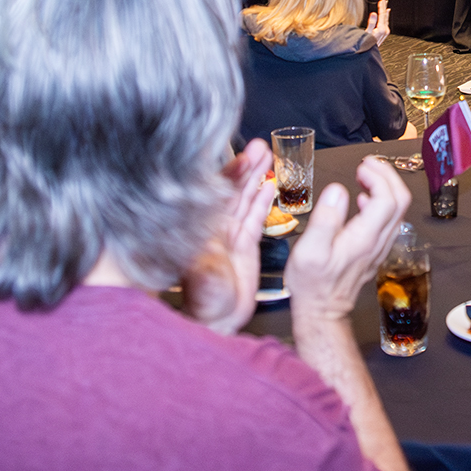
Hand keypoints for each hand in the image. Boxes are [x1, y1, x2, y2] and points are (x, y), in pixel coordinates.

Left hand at [182, 140, 274, 334]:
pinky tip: (270, 185)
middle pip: (231, 190)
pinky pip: (255, 217)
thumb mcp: (201, 284)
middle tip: (259, 147)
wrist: (216, 324)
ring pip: (244, 199)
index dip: (227, 173)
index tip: (237, 153)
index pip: (213, 194)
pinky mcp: (245, 245)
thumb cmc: (203, 305)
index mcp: (200, 231)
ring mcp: (230, 235)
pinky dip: (263, 200)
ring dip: (255, 177)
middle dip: (245, 167)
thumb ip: (204, 269)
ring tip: (267, 156)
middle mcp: (214, 229)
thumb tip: (207, 255)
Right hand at [286, 155, 410, 326]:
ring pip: (398, 210)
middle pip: (400, 200)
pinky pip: (389, 220)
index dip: (378, 177)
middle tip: (367, 164)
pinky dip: (381, 202)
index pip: (387, 198)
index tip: (360, 167)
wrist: (322, 312)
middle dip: (387, 176)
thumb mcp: (310, 250)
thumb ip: (326, 219)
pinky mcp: (375, 250)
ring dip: (386, 187)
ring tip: (365, 175)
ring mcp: (380, 247)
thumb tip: (338, 190)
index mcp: (365, 238)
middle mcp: (379, 241)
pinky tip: (363, 200)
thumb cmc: (313, 284)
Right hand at [365, 0, 390, 47]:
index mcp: (382, 29)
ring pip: (386, 18)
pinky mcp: (384, 33)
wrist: (368, 53)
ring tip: (385, 4)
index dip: (382, 7)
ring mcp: (385, 32)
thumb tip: (374, 14)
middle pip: (385, 16)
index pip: (382, 15)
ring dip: (385, 10)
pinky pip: (386, 21)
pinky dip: (386, 15)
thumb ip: (371, 24)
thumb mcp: (367, 34)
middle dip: (384, 7)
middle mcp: (385, 30)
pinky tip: (387, 13)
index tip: (381, 0)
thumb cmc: (366, 45)